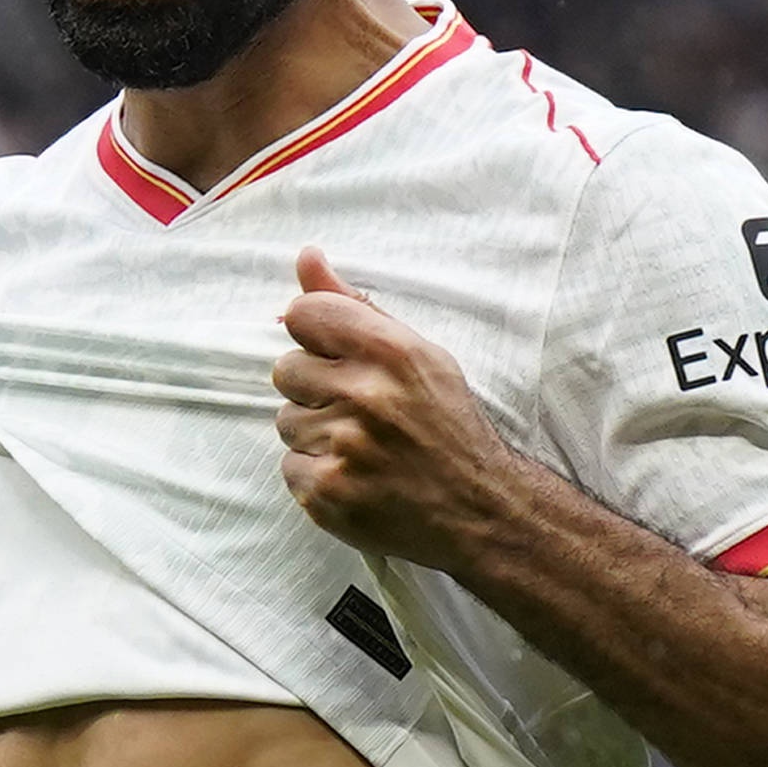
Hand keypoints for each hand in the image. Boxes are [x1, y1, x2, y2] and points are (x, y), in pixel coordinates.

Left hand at [275, 247, 524, 567]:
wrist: (482, 510)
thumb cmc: (447, 425)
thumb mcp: (417, 354)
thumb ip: (353, 306)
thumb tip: (305, 256)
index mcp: (390, 351)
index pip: (303, 314)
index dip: (315, 336)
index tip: (339, 359)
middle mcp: (365, 395)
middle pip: (285, 370)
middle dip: (314, 390)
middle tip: (360, 413)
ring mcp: (344, 447)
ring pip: (285, 422)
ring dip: (315, 435)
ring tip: (362, 448)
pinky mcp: (328, 492)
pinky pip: (289, 468)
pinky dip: (316, 476)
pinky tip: (356, 478)